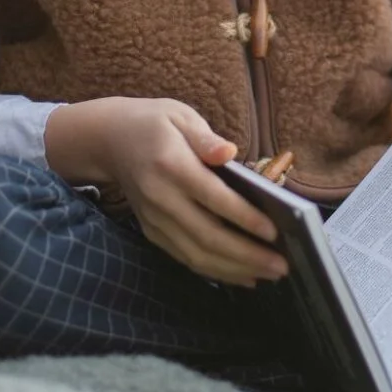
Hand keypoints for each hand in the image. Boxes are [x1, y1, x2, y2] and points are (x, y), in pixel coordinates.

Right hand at [44, 97, 288, 286]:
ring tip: (269, 275)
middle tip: (282, 266)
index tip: (274, 232)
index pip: (214, 198)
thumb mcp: (180, 116)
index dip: (245, 218)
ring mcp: (154, 220)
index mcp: (171, 165)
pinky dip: (215, 271)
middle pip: (207, 235)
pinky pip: (185, 258)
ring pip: (196, 255)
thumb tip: (229, 153)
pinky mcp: (152, 232)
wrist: (109, 140)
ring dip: (235, 270)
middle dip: (247, 255)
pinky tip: (242, 276)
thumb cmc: (154, 124)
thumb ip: (206, 138)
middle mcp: (161, 198)